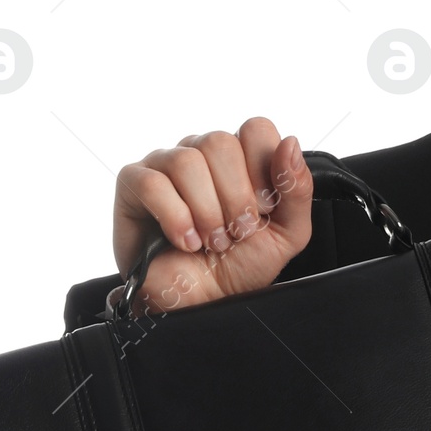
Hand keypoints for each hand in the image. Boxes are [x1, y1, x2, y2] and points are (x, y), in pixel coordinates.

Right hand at [109, 118, 313, 316]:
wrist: (204, 301)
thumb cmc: (241, 264)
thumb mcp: (287, 233)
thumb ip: (297, 188)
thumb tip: (290, 142)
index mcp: (240, 156)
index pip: (255, 128)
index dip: (263, 169)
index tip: (263, 208)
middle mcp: (201, 152)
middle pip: (219, 142)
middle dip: (235, 197)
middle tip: (237, 231)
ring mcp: (164, 164)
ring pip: (186, 161)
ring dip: (206, 212)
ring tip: (212, 241)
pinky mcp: (133, 183)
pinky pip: (152, 183)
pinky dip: (176, 219)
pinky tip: (186, 241)